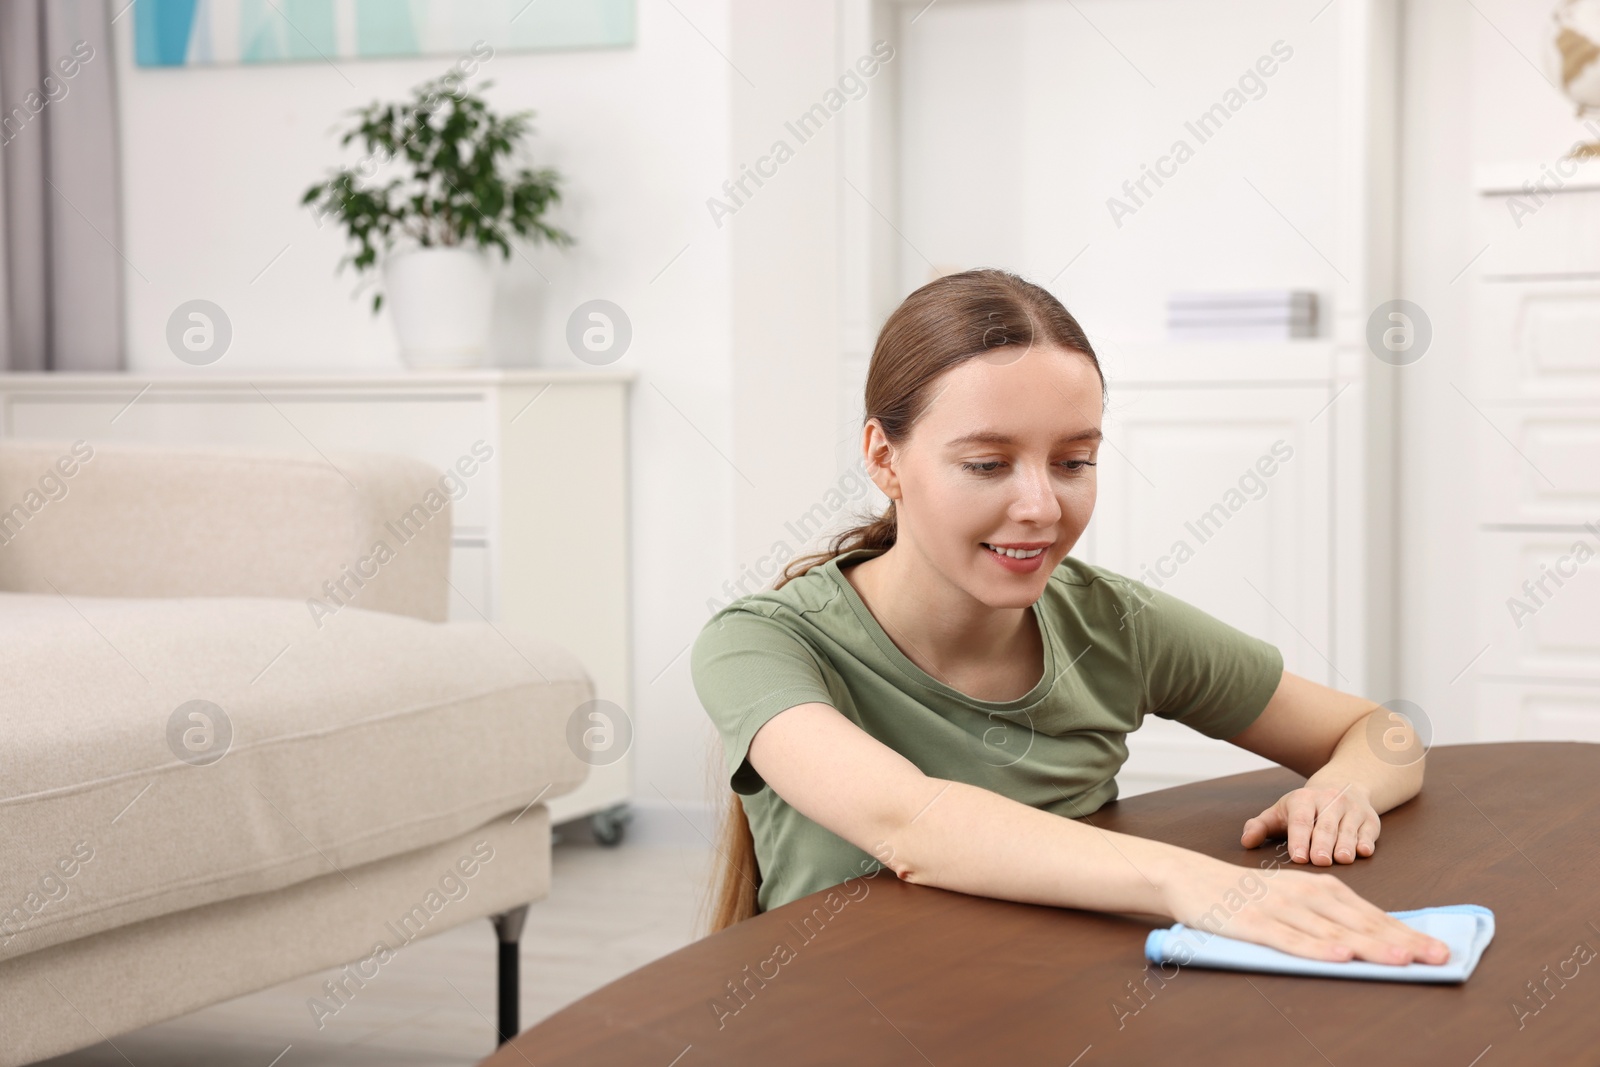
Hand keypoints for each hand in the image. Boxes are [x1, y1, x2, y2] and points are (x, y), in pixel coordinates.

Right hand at [1162, 855, 1450, 965]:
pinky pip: (1290, 939)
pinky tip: (1338, 957)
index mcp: (1320, 888)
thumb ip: (1329, 917)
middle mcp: (1306, 895)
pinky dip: (1316, 948)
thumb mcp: (1293, 898)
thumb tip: (1373, 942)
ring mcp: (1280, 909)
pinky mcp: (1254, 923)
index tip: (1440, 950)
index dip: (1407, 932)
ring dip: (1369, 946)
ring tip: (1401, 960)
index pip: (1372, 914)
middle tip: (1437, 957)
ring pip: (1332, 931)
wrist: (1191, 878)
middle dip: (1402, 941)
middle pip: (1360, 922)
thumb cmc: (1248, 895)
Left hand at [1240, 782, 1377, 865]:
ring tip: (1342, 859)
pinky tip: (1364, 851)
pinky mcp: (1369, 819)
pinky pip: (1368, 831)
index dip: (1299, 839)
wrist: (1341, 785)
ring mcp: (1351, 809)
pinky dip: (1366, 841)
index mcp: (1303, 799)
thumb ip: (1260, 826)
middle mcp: (1329, 801)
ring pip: (1347, 829)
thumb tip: (1246, 842)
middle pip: (1324, 825)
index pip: (1300, 820)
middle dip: (1322, 844)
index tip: (1298, 857)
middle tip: (1319, 862)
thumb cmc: (1303, 809)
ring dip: (1345, 844)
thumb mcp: (1280, 812)